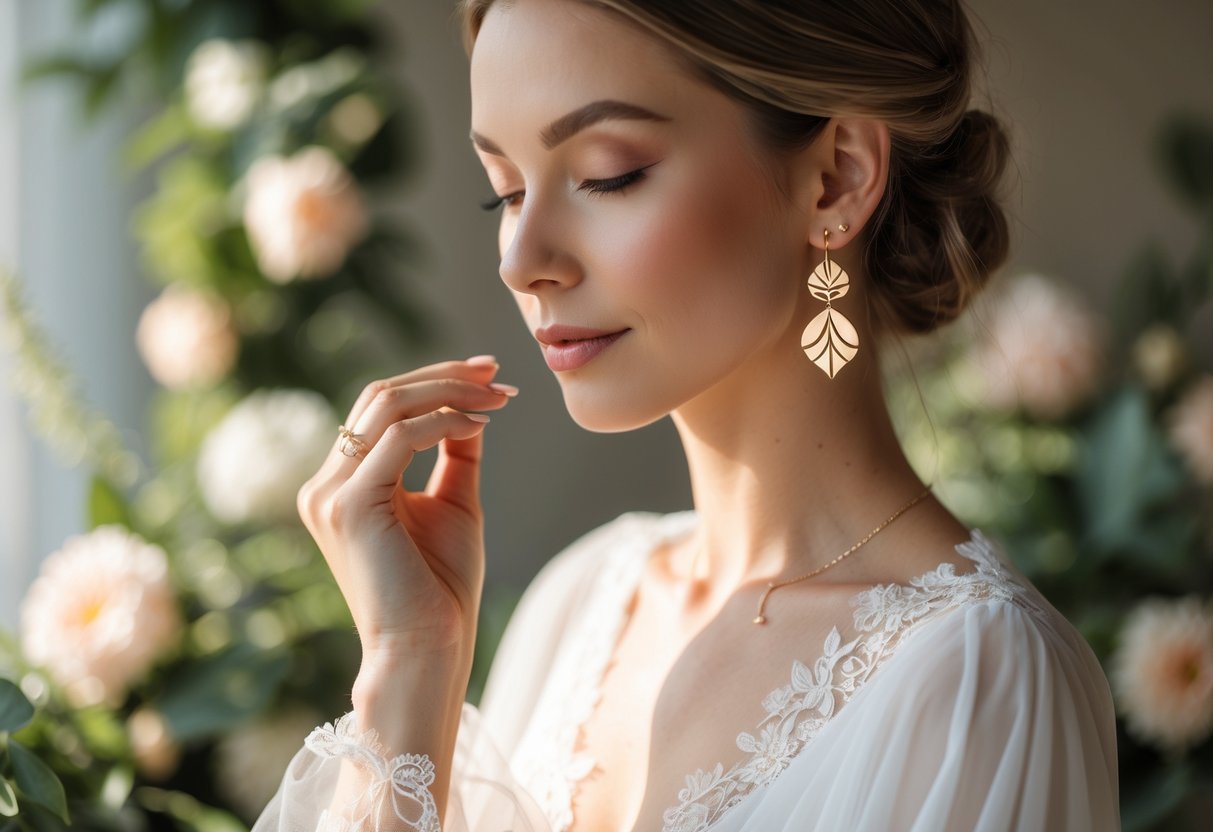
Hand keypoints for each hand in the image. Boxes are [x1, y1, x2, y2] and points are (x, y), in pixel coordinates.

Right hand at [297, 356, 516, 660]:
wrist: (428, 651)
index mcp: (342, 484)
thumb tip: (473, 405)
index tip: (489, 375)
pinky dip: (445, 422)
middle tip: (496, 373)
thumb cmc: (440, 589)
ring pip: (387, 405)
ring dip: (450, 392)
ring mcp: (330, 494)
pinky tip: (480, 425)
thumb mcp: (453, 503)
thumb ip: (455, 452)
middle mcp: (325, 484)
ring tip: (498, 398)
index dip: (435, 381)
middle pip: (380, 396)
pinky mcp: (349, 507)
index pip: (380, 408)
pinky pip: (400, 438)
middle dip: (444, 376)